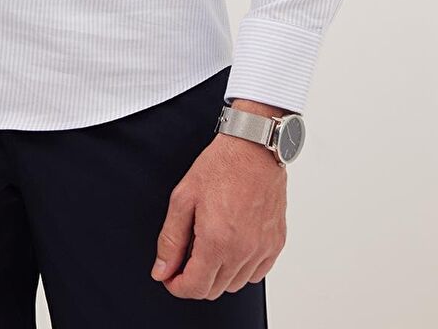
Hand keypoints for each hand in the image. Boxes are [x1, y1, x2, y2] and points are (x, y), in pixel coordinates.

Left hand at [150, 132, 286, 298]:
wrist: (254, 147)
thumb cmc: (221, 165)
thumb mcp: (183, 197)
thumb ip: (170, 239)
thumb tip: (162, 270)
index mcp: (217, 240)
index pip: (194, 288)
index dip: (176, 285)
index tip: (170, 275)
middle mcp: (243, 250)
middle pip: (213, 290)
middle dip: (194, 279)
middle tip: (186, 256)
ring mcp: (262, 249)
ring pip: (234, 285)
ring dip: (218, 274)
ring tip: (209, 244)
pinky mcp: (276, 243)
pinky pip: (256, 273)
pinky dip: (241, 267)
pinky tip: (231, 245)